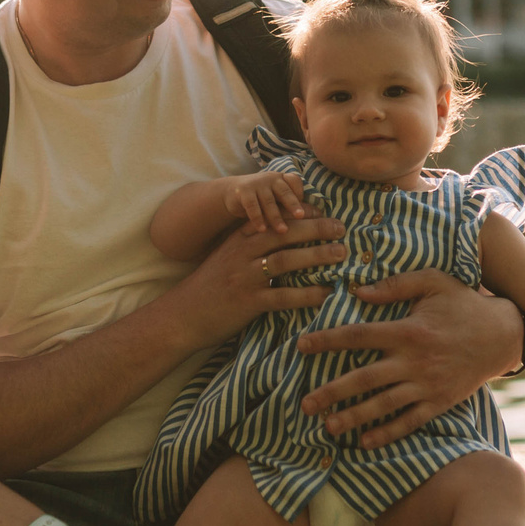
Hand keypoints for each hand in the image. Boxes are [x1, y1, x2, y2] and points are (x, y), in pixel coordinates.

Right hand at [166, 214, 345, 342]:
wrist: (183, 314)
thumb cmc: (210, 285)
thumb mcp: (227, 256)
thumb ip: (251, 245)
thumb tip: (283, 237)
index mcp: (240, 239)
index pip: (276, 219)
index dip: (302, 214)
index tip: (325, 212)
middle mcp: (243, 254)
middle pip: (286, 234)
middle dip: (317, 228)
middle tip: (341, 229)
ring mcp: (246, 277)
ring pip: (288, 260)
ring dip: (318, 256)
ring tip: (340, 254)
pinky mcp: (249, 302)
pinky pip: (284, 296)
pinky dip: (308, 294)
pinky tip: (326, 293)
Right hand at [222, 171, 309, 234]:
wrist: (234, 193)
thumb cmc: (263, 200)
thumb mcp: (277, 199)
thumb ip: (291, 206)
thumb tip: (317, 221)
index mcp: (283, 179)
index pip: (295, 182)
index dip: (301, 194)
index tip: (307, 211)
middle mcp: (271, 179)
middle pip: (284, 191)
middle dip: (293, 204)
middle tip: (301, 216)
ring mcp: (257, 183)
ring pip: (269, 201)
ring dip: (276, 216)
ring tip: (283, 231)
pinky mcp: (243, 191)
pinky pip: (252, 205)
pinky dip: (257, 218)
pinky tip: (262, 230)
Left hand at [295, 270, 519, 448]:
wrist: (504, 334)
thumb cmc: (464, 303)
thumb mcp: (434, 282)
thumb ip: (395, 285)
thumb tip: (358, 291)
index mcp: (409, 329)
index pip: (359, 335)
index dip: (327, 340)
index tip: (301, 345)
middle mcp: (415, 361)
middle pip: (365, 378)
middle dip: (332, 392)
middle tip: (304, 405)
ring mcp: (427, 385)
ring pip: (383, 405)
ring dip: (353, 417)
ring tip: (327, 427)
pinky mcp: (440, 402)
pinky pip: (410, 422)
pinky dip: (387, 433)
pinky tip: (364, 442)